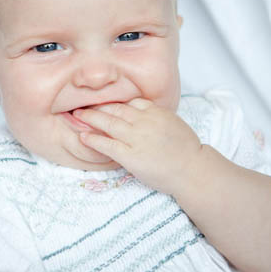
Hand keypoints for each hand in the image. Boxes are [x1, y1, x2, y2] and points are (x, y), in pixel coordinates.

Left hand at [76, 99, 202, 195]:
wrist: (192, 169)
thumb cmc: (187, 150)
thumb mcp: (175, 123)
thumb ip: (157, 117)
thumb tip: (143, 114)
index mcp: (156, 112)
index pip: (131, 102)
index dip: (115, 102)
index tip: (106, 103)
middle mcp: (144, 121)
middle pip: (116, 109)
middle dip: (98, 106)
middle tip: (84, 105)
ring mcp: (136, 138)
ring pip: (108, 122)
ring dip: (90, 118)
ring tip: (78, 116)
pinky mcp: (130, 155)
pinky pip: (107, 144)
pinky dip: (93, 139)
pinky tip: (83, 137)